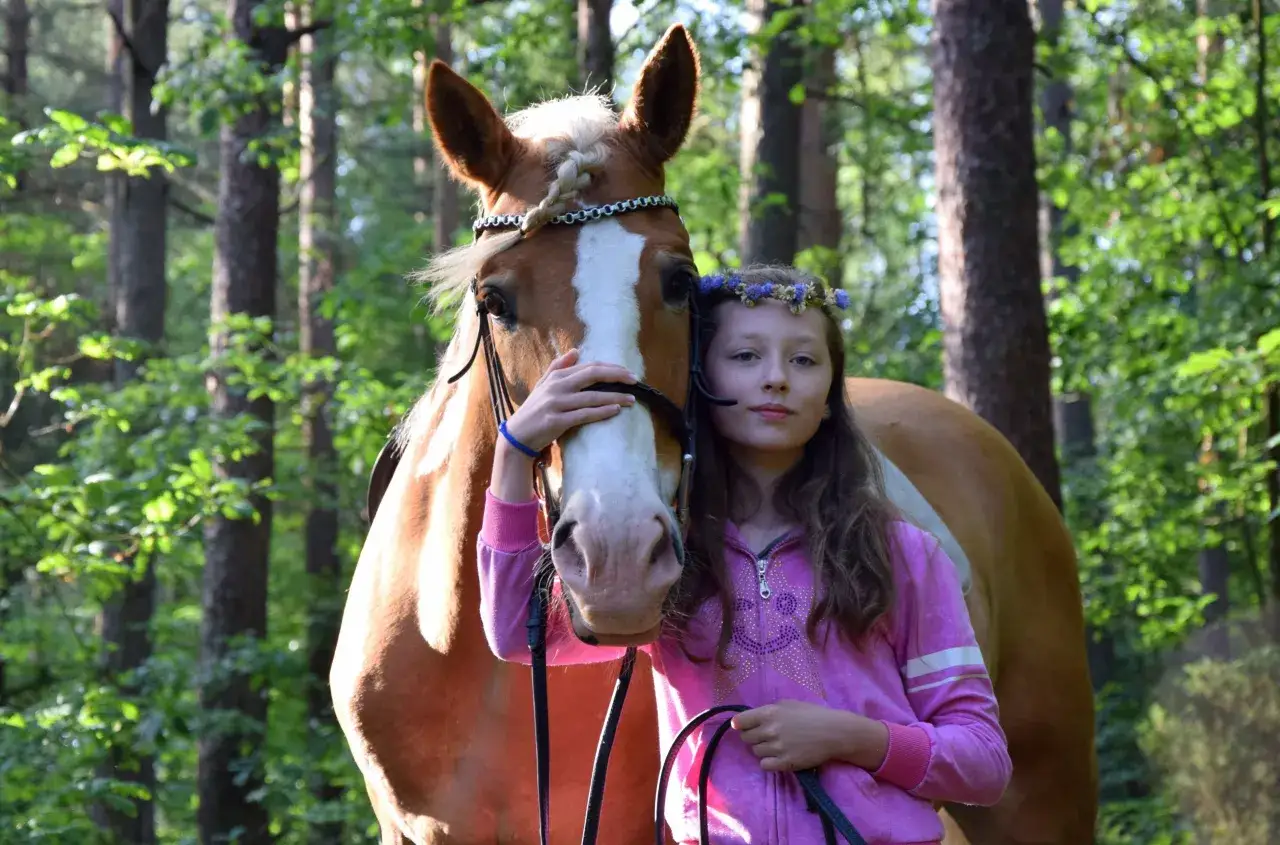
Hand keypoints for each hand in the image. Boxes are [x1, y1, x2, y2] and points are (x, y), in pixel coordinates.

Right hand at [502, 349, 636, 456]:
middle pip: (593, 375)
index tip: (628, 372)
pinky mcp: (557, 421)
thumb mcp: (543, 384)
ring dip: (615, 397)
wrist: (517, 435)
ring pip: (592, 397)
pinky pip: (584, 415)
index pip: (589, 366)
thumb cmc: (534, 410)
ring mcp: (557, 404)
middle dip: (617, 376)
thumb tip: (576, 350)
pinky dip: (602, 412)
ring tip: (631, 399)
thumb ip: (559, 367)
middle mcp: (557, 387)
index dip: (611, 368)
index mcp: (557, 376)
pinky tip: (616, 410)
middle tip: (635, 381)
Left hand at [732, 700, 887, 772]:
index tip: (742, 727)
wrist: (834, 732)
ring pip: (755, 752)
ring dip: (763, 750)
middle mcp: (769, 730)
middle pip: (746, 739)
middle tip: (765, 737)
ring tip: (777, 746)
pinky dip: (769, 762)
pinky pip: (764, 765)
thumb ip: (769, 711)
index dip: (740, 725)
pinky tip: (778, 757)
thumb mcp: (789, 704)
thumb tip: (750, 718)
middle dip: (753, 737)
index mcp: (769, 713)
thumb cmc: (813, 714)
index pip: (740, 722)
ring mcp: (777, 748)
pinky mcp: (785, 763)